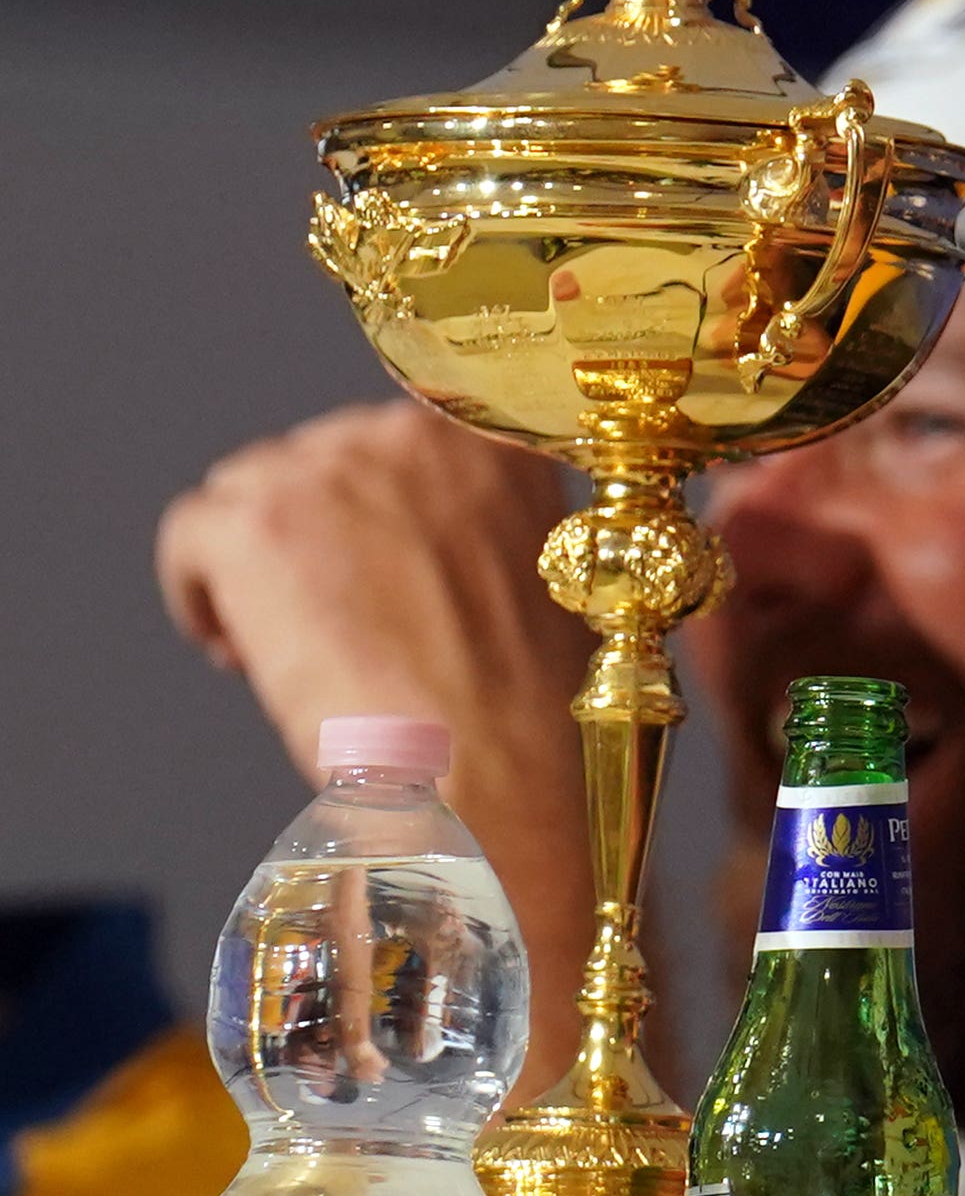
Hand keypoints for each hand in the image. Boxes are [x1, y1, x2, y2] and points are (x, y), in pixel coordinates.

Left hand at [159, 401, 597, 1046]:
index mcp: (489, 441)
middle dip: (315, 537)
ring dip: (256, 564)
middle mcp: (405, 434)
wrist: (489, 762)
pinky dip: (198, 591)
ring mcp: (324, 471)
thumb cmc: (530, 703)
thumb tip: (426, 549)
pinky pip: (192, 535)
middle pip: (315, 462)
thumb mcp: (542, 579)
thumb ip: (483, 529)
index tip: (376, 565)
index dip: (376, 513)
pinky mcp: (253, 523)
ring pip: (249, 493)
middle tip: (331, 618)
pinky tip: (234, 648)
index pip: (394, 446)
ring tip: (284, 644)